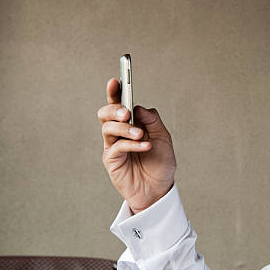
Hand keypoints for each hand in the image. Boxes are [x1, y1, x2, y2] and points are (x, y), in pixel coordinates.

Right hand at [98, 78, 176, 212]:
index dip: (115, 91)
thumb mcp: (163, 138)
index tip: (116, 80)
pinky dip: (132, 144)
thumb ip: (152, 120)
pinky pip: (117, 147)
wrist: (159, 189)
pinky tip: (144, 146)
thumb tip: (138, 107)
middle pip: (106, 113)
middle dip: (114, 108)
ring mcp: (113, 146)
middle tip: (126, 112)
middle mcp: (119, 132)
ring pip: (108, 128)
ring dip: (124, 128)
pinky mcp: (111, 160)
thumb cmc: (161, 163)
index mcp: (131, 123)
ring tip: (140, 134)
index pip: (119, 103)